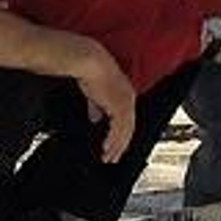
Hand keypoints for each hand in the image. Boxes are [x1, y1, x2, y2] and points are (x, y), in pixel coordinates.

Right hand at [70, 40, 135, 163]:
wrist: (91, 62)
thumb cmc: (91, 73)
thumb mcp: (95, 93)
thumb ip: (97, 107)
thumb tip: (95, 118)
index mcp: (125, 95)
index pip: (127, 119)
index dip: (121, 134)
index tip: (115, 145)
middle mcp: (129, 99)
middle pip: (129, 128)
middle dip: (120, 145)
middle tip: (113, 157)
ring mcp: (126, 102)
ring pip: (126, 131)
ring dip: (117, 146)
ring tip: (109, 157)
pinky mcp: (120, 105)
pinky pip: (120, 129)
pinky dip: (113, 140)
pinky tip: (107, 148)